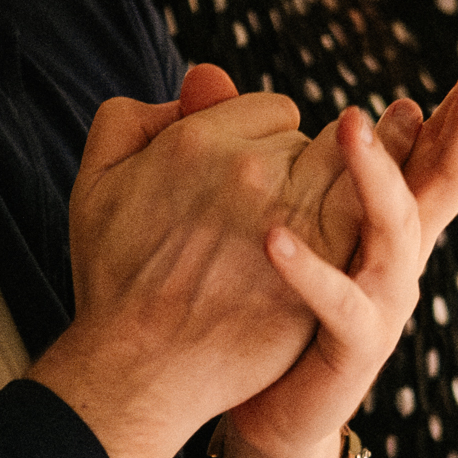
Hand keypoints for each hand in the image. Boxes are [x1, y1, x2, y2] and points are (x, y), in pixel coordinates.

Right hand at [56, 69, 320, 414]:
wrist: (138, 367)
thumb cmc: (112, 278)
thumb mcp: (94, 181)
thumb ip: (129, 119)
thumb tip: (190, 90)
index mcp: (198, 140)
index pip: (272, 111)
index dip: (264, 142)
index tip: (248, 178)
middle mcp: (251, 169)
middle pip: (311, 141)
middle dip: (300, 167)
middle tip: (275, 209)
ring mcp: (295, 216)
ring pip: (346, 176)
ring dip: (335, 195)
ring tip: (315, 227)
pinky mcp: (327, 265)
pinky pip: (363, 222)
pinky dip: (354, 230)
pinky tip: (337, 253)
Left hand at [216, 55, 457, 457]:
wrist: (263, 408)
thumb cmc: (262, 304)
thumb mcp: (262, 216)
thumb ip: (234, 149)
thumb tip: (205, 74)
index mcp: (383, 222)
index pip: (432, 154)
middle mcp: (398, 257)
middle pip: (446, 182)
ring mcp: (384, 302)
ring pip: (398, 230)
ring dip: (377, 173)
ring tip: (350, 122)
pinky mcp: (353, 346)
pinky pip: (337, 303)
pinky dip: (309, 270)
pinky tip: (275, 237)